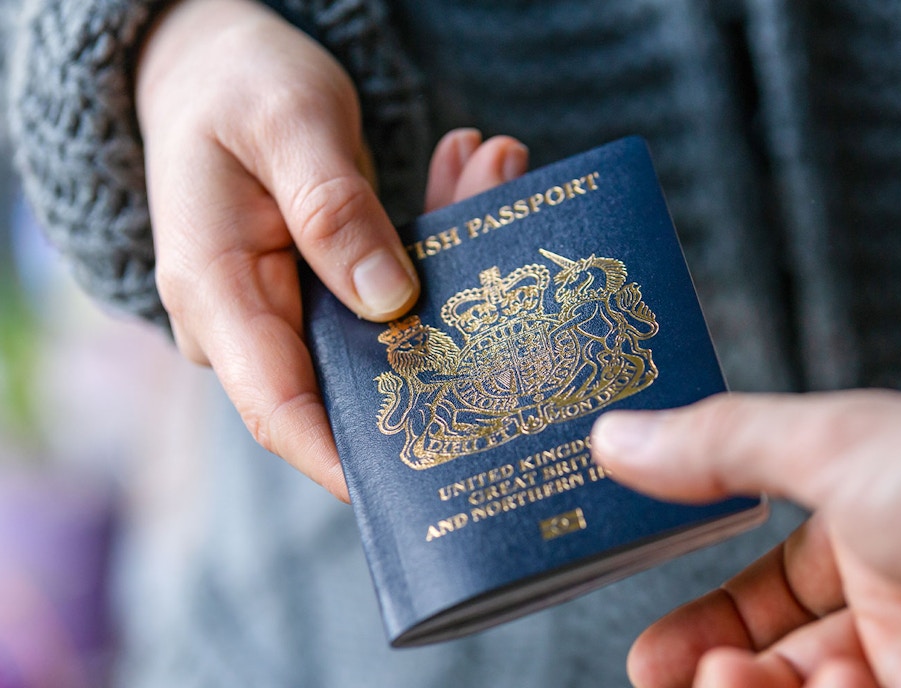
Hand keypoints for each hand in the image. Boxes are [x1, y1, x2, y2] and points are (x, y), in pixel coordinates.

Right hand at [136, 0, 526, 499]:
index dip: (348, 456)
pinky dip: (434, 238)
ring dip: (450, 261)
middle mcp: (248, 317)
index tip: (429, 476)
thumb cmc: (234, 83)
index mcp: (215, 291)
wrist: (207, 64)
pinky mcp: (320, 287)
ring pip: (385, 325)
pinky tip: (474, 172)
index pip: (280, 408)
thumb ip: (332, 210)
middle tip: (509, 253)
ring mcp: (286, 307)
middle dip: (441, 333)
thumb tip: (390, 302)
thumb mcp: (286, 125)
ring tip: (496, 167)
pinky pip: (387, 288)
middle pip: (354, 367)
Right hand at [591, 390, 900, 686]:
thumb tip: (617, 434)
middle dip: (719, 675)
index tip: (652, 656)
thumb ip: (724, 445)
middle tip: (679, 677)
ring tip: (739, 682)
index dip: (707, 625)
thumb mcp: (844, 445)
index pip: (769, 592)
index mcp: (874, 532)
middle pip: (779, 665)